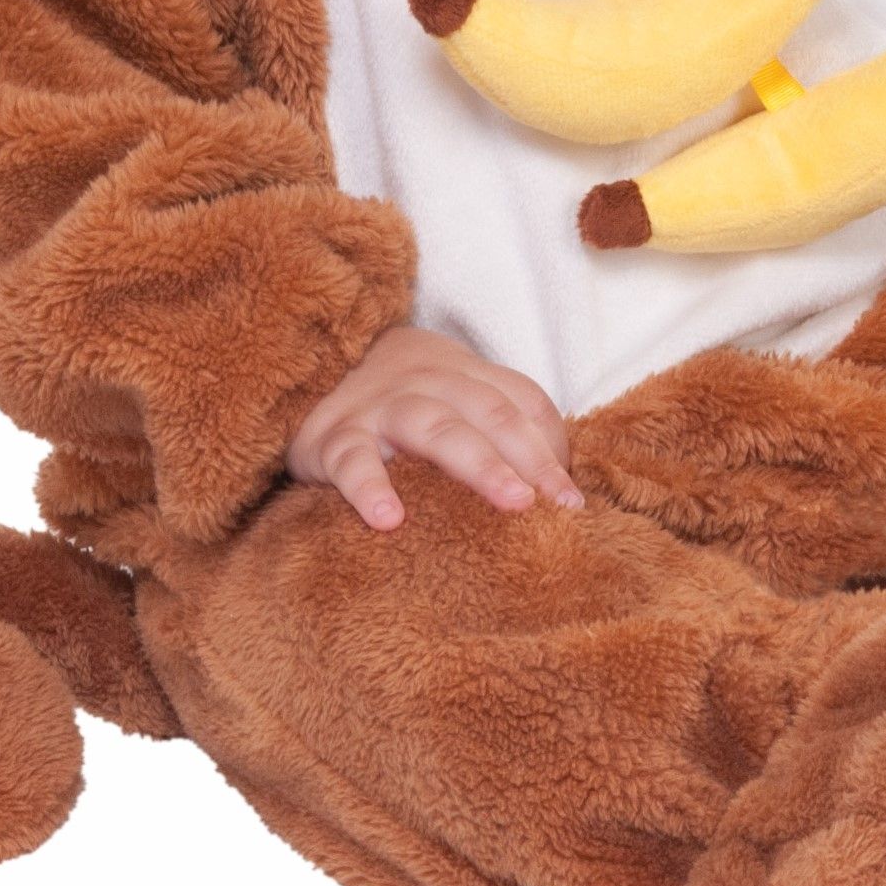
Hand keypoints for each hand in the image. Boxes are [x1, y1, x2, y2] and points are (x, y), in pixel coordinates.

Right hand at [286, 325, 583, 529]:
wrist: (314, 364)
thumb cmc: (405, 404)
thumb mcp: (453, 403)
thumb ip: (499, 432)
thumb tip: (557, 496)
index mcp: (466, 375)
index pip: (523, 401)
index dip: (552, 447)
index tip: (572, 500)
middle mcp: (429, 382)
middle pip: (491, 411)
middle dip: (531, 457)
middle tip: (559, 504)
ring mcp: (381, 407)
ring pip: (435, 427)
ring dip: (481, 463)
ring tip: (515, 503)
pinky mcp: (334, 436)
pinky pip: (354, 460)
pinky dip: (370, 488)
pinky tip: (390, 521)